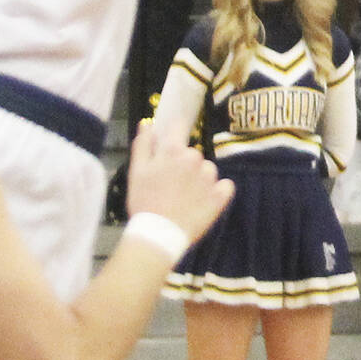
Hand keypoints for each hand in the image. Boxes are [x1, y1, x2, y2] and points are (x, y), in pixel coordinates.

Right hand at [126, 120, 234, 246]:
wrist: (158, 236)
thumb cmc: (144, 203)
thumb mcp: (136, 171)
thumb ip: (143, 144)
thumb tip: (148, 123)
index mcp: (173, 150)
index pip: (179, 126)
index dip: (174, 134)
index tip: (170, 146)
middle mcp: (195, 158)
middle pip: (192, 153)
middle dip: (183, 164)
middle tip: (170, 185)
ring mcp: (210, 177)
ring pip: (207, 170)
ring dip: (199, 179)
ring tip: (183, 198)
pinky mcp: (220, 195)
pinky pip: (224, 186)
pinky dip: (216, 192)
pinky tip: (201, 203)